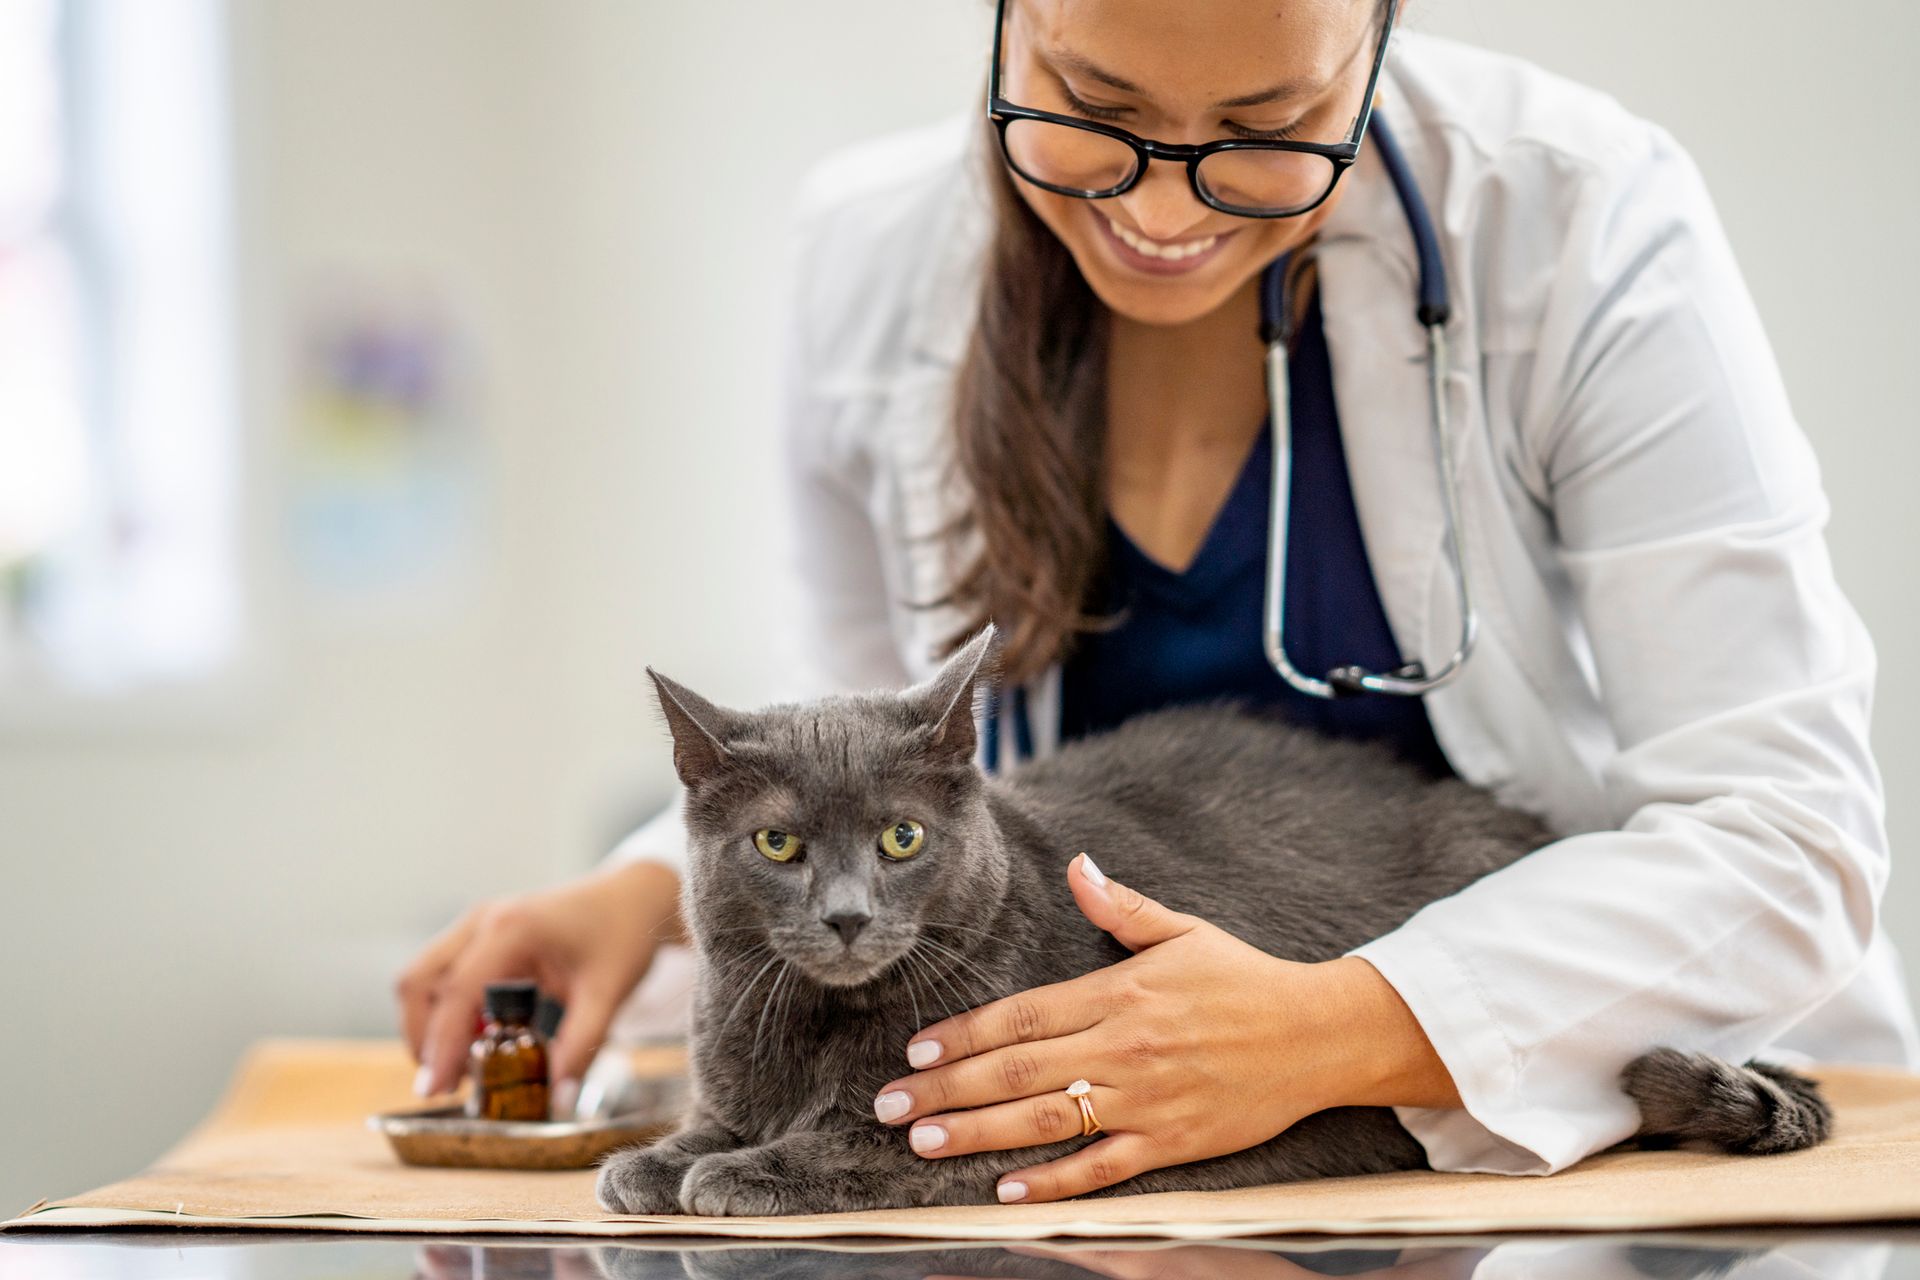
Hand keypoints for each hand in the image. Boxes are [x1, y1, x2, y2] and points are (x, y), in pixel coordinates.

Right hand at [396, 860, 683, 1100]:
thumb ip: (580, 1046)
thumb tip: (557, 1099)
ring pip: (425, 978)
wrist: (635, 897)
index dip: (441, 1046)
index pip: (457, 993)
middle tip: (446, 1085)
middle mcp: (483, 921)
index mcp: (511, 929)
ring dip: (433, 1025)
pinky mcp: (482, 934)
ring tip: (467, 1067)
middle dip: (423, 1038)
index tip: (435, 1090)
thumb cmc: (623, 935)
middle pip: (420, 981)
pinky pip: (445, 975)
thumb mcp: (608, 993)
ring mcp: (478, 924)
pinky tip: (483, 1039)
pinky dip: (450, 1011)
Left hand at [872, 853, 1458, 1202]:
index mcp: (1119, 993)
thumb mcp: (1183, 931)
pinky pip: (1102, 1167)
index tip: (918, 1049)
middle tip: (891, 1105)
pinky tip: (1006, 1191)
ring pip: (1047, 1120)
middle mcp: (1124, 1048)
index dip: (964, 1034)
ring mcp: (1146, 1099)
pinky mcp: (1171, 1142)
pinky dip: (1053, 1182)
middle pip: (1017, 1071)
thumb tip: (1080, 865)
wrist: (1318, 1034)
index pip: (1022, 1015)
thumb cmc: (1245, 979)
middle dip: (946, 1089)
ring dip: (979, 1133)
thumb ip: (1121, 906)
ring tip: (924, 1142)